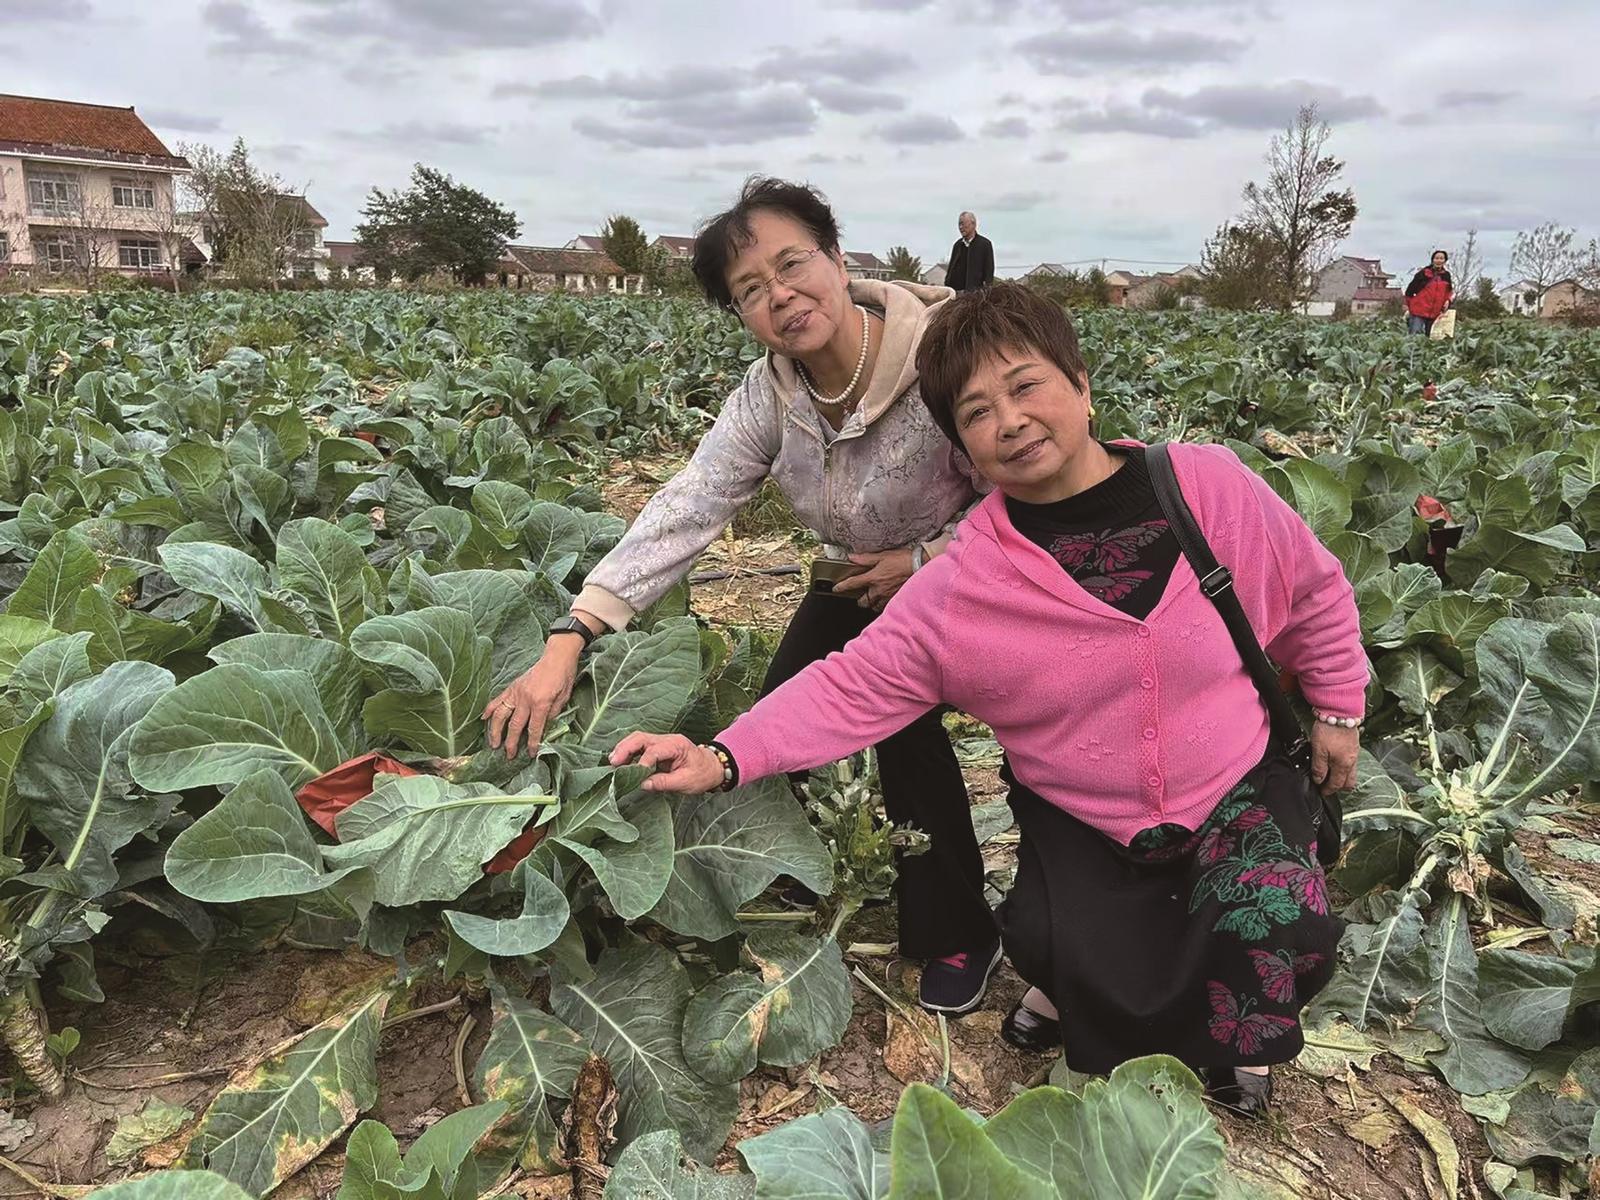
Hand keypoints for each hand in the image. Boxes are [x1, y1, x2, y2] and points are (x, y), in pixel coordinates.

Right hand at [484, 640, 581, 758]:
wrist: (557, 658)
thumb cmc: (563, 678)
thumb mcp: (563, 699)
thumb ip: (552, 715)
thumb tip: (542, 730)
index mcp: (540, 703)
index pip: (534, 729)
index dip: (532, 743)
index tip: (530, 754)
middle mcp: (525, 699)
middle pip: (515, 726)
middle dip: (511, 743)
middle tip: (508, 756)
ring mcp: (516, 692)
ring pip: (500, 715)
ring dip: (495, 731)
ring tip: (493, 743)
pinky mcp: (511, 687)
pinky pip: (497, 700)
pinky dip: (489, 709)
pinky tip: (483, 719)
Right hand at [610, 732, 723, 792]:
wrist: (713, 767)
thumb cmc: (702, 774)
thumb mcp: (686, 782)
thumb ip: (664, 782)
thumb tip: (643, 784)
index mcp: (677, 745)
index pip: (654, 750)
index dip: (642, 763)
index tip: (634, 776)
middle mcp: (667, 739)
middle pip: (641, 738)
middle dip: (625, 748)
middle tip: (614, 762)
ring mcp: (661, 742)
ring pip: (637, 739)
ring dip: (624, 749)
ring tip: (613, 762)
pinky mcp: (657, 747)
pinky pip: (640, 746)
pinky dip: (628, 752)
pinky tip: (620, 761)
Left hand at [832, 548, 914, 609]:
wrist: (920, 565)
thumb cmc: (903, 559)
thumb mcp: (882, 555)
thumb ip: (866, 559)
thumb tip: (852, 557)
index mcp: (873, 578)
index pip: (853, 584)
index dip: (842, 587)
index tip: (836, 589)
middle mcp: (879, 590)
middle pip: (863, 602)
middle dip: (860, 600)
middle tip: (861, 595)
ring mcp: (887, 596)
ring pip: (874, 606)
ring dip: (872, 603)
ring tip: (874, 597)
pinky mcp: (896, 599)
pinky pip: (886, 606)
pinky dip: (883, 603)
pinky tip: (885, 598)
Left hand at [1309, 722, 1358, 794]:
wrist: (1340, 712)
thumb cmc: (1328, 730)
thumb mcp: (1318, 750)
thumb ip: (1319, 767)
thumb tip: (1319, 780)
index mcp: (1343, 765)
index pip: (1337, 784)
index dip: (1328, 790)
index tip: (1322, 792)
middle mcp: (1352, 761)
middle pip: (1349, 782)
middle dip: (1339, 787)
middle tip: (1327, 786)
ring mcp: (1354, 754)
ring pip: (1351, 772)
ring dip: (1342, 777)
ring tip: (1330, 775)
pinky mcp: (1354, 746)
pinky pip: (1351, 763)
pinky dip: (1344, 767)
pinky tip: (1335, 762)